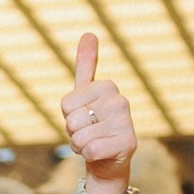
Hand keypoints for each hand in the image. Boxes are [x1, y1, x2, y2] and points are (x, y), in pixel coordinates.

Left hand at [60, 33, 136, 193]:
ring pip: (79, 138)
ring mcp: (126, 122)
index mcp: (107, 86)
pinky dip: (89, 156)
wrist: (107, 160)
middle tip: (89, 133)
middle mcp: (120, 100)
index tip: (83, 118)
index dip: (68, 117)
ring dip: (80, 146)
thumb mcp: (84, 95)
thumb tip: (88, 33)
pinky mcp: (128, 143)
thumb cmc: (92, 126)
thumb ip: (85, 66)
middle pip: (72, 121)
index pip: (65, 105)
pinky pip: (89, 151)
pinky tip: (101, 153)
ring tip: (94, 142)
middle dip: (73, 133)